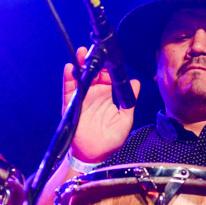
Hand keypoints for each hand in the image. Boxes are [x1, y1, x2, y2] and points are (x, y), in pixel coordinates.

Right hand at [63, 47, 141, 162]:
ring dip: (81, 64)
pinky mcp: (72, 104)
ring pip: (81, 77)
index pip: (108, 75)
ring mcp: (83, 98)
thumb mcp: (125, 119)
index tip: (111, 56)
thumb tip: (136, 83)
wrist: (94, 155)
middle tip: (95, 49)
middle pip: (94, 72)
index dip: (109, 66)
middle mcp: (95, 93)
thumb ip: (130, 101)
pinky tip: (71, 68)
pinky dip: (69, 78)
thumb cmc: (110, 139)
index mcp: (107, 95)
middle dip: (94, 60)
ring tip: (82, 53)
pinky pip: (70, 89)